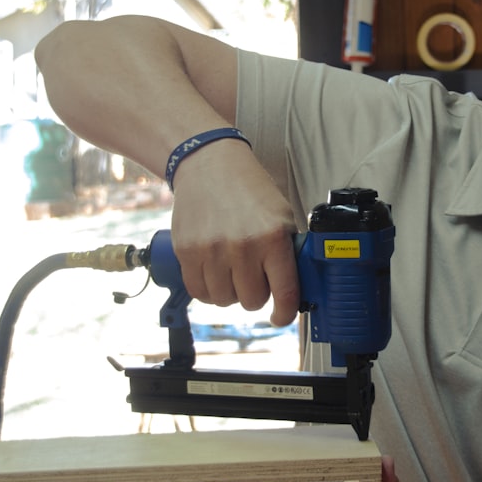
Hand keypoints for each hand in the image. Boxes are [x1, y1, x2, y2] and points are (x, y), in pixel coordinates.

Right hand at [169, 140, 299, 325]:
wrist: (209, 164)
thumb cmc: (248, 189)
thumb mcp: (281, 215)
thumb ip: (287, 251)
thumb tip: (295, 288)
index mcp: (273, 238)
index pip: (284, 293)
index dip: (284, 313)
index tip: (281, 317)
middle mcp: (242, 247)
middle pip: (251, 301)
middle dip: (255, 294)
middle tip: (253, 276)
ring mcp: (212, 251)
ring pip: (224, 300)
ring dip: (230, 292)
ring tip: (232, 271)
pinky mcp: (187, 251)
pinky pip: (199, 292)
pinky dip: (208, 290)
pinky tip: (214, 274)